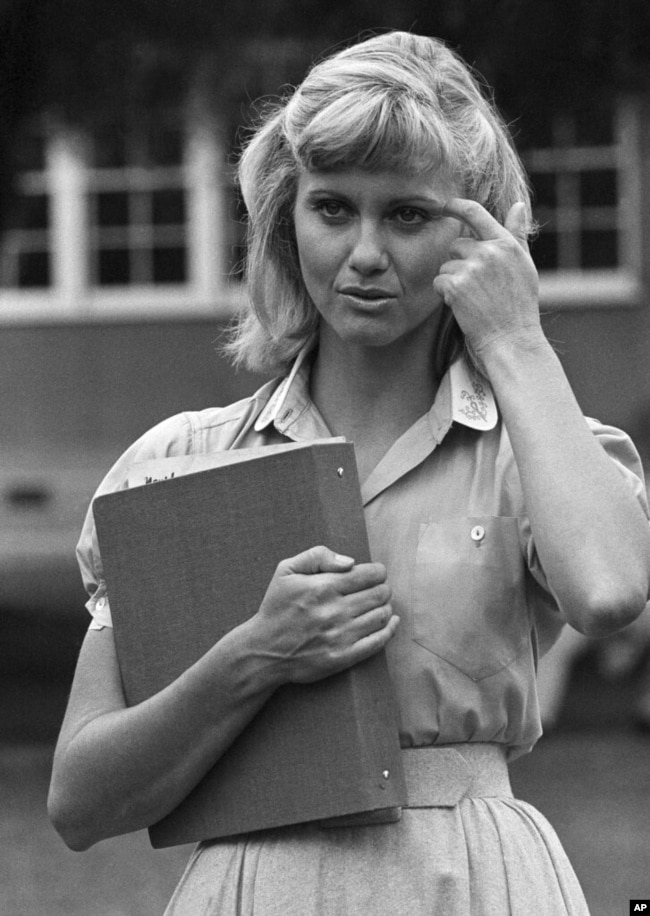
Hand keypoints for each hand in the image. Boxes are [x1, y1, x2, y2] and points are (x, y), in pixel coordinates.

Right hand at [248, 546, 398, 683]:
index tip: (376, 573)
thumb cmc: (276, 607)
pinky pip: (378, 641)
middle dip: (383, 588)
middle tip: (378, 589)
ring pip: (381, 615)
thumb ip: (318, 556)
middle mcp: (334, 611)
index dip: (378, 571)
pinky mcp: (343, 657)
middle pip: (379, 594)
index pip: (369, 574)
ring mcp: (340, 635)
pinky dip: (390, 629)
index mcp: (323, 587)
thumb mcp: (286, 571)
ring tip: (378, 604)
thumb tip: (351, 562)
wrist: (264, 650)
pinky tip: (391, 622)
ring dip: (385, 607)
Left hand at [433, 200, 541, 365]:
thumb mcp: (524, 266)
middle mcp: (488, 252)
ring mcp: (472, 268)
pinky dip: (445, 294)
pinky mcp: (456, 285)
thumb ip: (517, 235)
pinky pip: (439, 282)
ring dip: (452, 281)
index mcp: (506, 244)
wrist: (511, 339)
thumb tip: (518, 205)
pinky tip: (463, 306)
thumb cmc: (519, 306)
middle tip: (476, 288)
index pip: (476, 213)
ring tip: (473, 299)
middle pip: (456, 245)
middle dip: (459, 263)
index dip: (457, 206)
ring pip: (446, 266)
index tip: (445, 205)